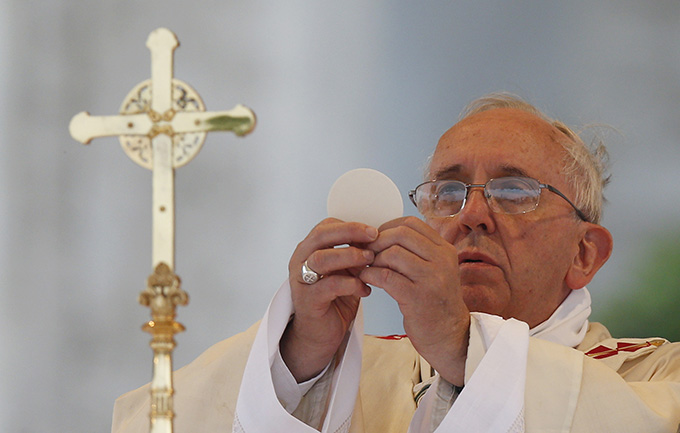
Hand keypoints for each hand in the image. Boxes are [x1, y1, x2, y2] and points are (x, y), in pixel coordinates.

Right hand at [281, 218, 377, 381]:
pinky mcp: (307, 300)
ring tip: (369, 261)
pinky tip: (364, 289)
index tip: (373, 230)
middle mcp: (301, 261)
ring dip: (349, 257)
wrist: (319, 334)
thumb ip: (354, 255)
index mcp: (309, 249)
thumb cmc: (333, 300)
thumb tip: (377, 239)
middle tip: (373, 237)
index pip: (326, 226)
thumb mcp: (345, 271)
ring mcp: (301, 280)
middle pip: (321, 236)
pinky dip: (350, 284)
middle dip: (350, 233)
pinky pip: (328, 286)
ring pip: (321, 259)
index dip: (351, 225)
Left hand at [360, 217, 469, 385]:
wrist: (450, 336)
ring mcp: (431, 278)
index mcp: (445, 249)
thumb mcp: (435, 270)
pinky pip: (386, 276)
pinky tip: (366, 280)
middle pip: (400, 234)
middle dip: (377, 241)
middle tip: (365, 252)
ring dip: (372, 259)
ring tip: (365, 268)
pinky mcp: (418, 298)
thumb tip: (381, 234)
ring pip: (392, 253)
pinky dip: (370, 275)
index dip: (387, 227)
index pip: (411, 224)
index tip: (375, 239)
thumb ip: (416, 252)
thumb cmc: (435, 302)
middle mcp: (442, 260)